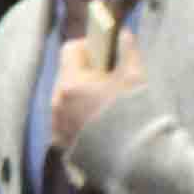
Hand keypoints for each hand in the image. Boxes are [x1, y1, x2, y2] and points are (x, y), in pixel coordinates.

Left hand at [46, 17, 145, 149]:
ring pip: (64, 99)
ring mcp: (57, 124)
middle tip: (108, 80)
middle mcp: (57, 102)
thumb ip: (128, 51)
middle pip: (66, 75)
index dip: (88, 46)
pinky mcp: (61, 143)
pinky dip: (76, 118)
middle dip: (85, 73)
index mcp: (71, 83)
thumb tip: (124, 34)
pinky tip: (97, 124)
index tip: (104, 53)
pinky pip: (64, 121)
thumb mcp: (135, 77)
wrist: (134, 159)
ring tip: (104, 104)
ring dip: (80, 96)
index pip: (70, 50)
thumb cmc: (135, 114)